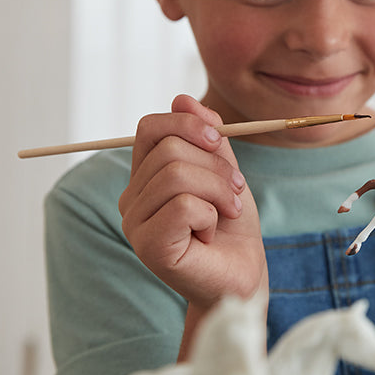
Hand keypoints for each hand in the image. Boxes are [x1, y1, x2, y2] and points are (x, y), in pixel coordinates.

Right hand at [119, 94, 266, 312]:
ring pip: (176, 174)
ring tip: (225, 213)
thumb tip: (181, 99)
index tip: (219, 141)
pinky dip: (210, 217)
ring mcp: (135, 223)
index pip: (149, 127)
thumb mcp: (224, 171)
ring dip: (217, 192)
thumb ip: (206, 137)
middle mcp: (132, 198)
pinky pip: (183, 206)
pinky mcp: (148, 247)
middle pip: (169, 150)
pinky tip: (210, 236)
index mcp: (145, 176)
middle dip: (215, 166)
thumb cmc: (231, 226)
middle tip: (233, 191)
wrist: (242, 275)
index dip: (188, 125)